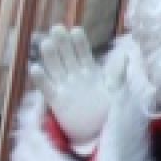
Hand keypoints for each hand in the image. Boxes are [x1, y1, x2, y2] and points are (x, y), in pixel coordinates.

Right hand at [29, 26, 112, 151]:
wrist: (98, 132)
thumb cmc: (107, 108)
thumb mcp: (115, 89)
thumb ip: (117, 73)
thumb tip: (125, 54)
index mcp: (89, 71)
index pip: (84, 53)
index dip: (79, 43)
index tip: (76, 30)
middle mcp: (75, 76)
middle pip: (67, 57)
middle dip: (62, 43)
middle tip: (57, 29)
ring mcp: (64, 87)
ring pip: (55, 68)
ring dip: (50, 56)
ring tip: (46, 43)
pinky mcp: (56, 101)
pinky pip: (47, 89)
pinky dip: (41, 79)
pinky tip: (35, 68)